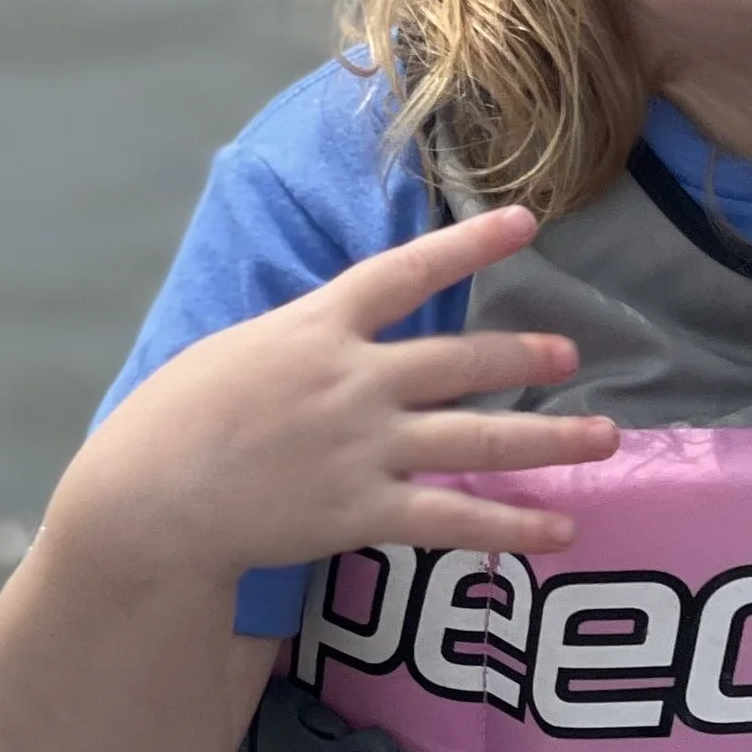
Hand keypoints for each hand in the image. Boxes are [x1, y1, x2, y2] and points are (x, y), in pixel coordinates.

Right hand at [65, 203, 616, 582]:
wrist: (146, 498)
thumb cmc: (171, 422)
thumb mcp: (234, 351)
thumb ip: (296, 343)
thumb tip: (330, 338)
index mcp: (318, 326)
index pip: (408, 271)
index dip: (470, 243)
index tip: (526, 222)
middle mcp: (354, 379)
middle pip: (462, 361)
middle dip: (522, 357)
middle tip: (570, 356)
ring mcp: (364, 446)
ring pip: (477, 438)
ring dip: (549, 438)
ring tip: (606, 435)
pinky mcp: (362, 510)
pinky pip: (455, 519)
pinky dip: (513, 525)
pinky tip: (560, 529)